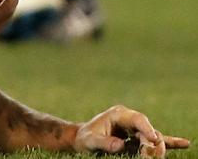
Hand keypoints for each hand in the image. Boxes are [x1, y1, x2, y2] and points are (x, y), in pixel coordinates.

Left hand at [74, 105, 189, 157]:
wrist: (83, 140)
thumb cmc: (85, 139)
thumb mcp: (91, 141)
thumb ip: (104, 142)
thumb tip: (120, 145)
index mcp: (119, 114)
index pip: (138, 119)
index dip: (147, 129)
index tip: (153, 139)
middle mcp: (130, 119)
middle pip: (148, 130)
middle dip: (152, 143)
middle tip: (149, 156)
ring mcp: (136, 128)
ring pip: (153, 136)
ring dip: (157, 147)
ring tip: (156, 157)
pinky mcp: (139, 137)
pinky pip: (155, 139)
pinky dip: (169, 142)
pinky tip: (185, 143)